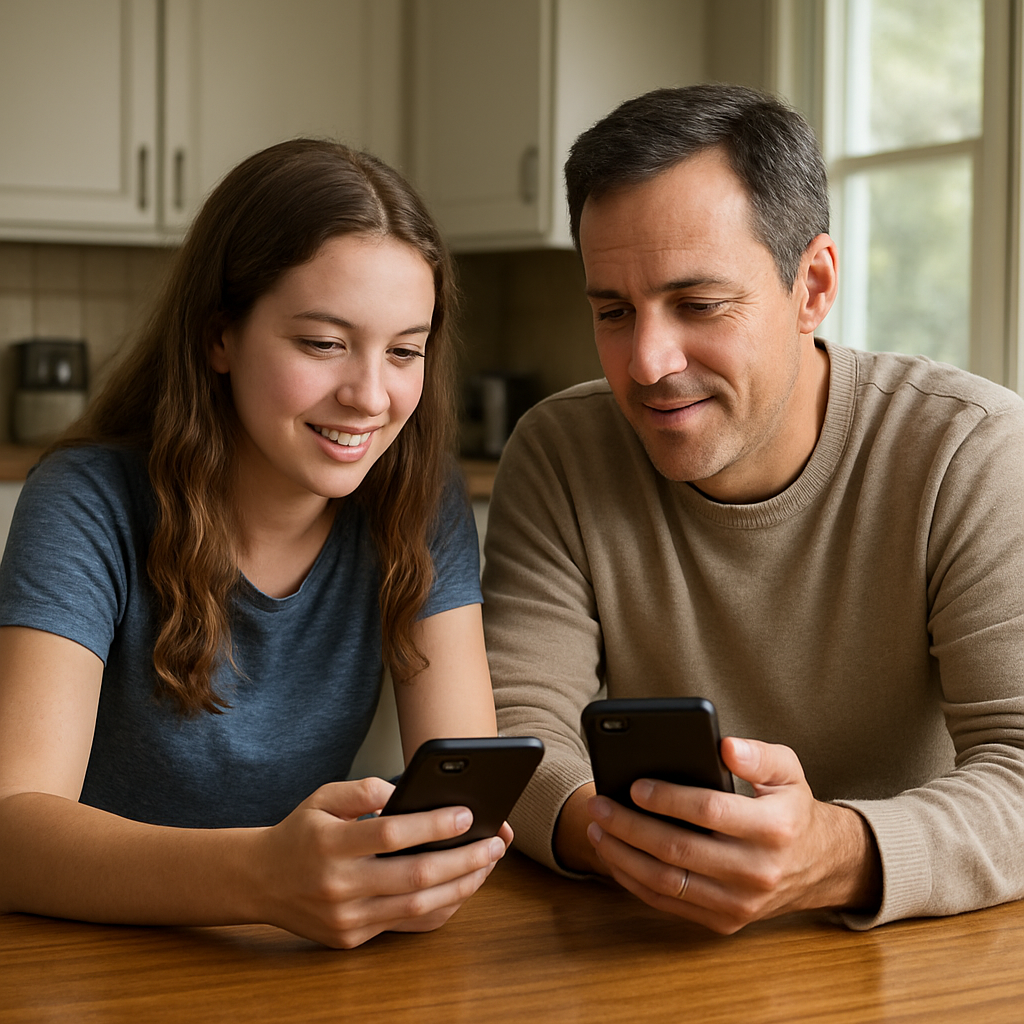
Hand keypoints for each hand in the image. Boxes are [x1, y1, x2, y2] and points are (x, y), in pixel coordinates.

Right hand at [251, 777, 506, 947]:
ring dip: (461, 885)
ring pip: (417, 907)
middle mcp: (338, 886)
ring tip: (487, 864)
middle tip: (495, 843)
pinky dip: (441, 908)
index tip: (467, 814)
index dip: (433, 825)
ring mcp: (346, 918)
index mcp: (329, 845)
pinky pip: (408, 927)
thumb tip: (398, 789)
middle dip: (463, 860)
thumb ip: (360, 790)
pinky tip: (462, 888)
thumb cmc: (301, 832)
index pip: (391, 835)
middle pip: (415, 876)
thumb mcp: (321, 797)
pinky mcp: (352, 938)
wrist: (260, 881)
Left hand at [584, 737, 880, 933]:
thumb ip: (758, 754)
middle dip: (630, 826)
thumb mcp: (788, 771)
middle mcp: (758, 871)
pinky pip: (669, 904)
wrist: (818, 866)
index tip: (634, 786)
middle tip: (599, 804)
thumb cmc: (791, 809)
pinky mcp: (725, 922)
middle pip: (679, 850)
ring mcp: (740, 903)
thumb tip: (725, 746)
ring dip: (623, 856)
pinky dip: (634, 882)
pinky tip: (614, 856)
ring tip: (597, 828)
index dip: (668, 799)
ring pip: (667, 882)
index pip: (710, 811)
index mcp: (774, 828)